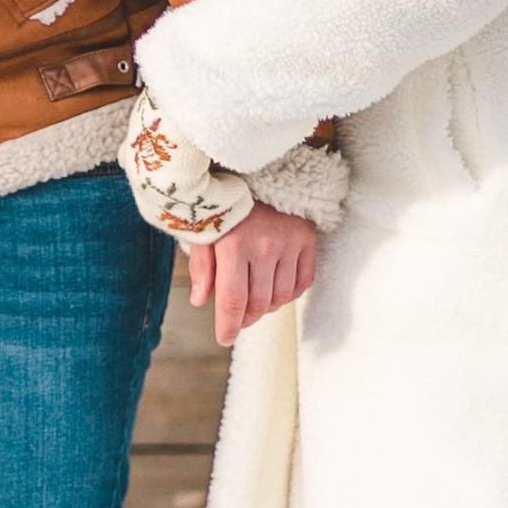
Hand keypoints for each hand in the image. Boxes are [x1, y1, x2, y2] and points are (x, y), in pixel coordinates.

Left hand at [187, 209, 318, 347]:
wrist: (261, 169)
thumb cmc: (226, 203)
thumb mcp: (205, 229)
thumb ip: (202, 265)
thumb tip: (199, 301)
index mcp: (233, 245)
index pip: (232, 300)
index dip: (228, 326)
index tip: (224, 338)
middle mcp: (264, 246)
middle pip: (259, 304)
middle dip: (246, 319)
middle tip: (238, 319)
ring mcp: (290, 243)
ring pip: (282, 297)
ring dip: (267, 307)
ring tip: (255, 302)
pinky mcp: (308, 239)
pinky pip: (304, 282)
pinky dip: (290, 293)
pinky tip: (276, 289)